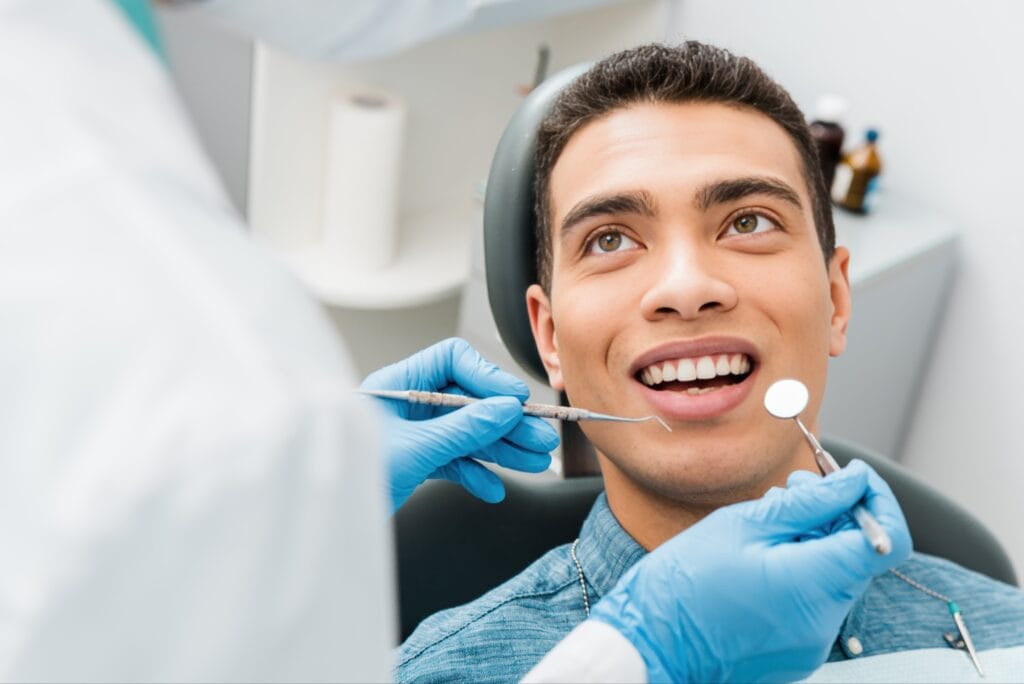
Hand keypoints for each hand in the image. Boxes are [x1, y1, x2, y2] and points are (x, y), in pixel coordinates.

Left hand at [361, 338, 558, 511]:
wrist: (325, 523)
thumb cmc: (348, 477)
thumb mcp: (415, 449)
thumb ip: (463, 429)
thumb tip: (504, 410)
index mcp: (397, 384)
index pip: (453, 361)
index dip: (487, 377)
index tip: (515, 400)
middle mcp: (406, 405)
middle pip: (468, 401)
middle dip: (505, 421)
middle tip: (538, 437)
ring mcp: (411, 434)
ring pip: (466, 433)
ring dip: (500, 448)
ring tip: (532, 461)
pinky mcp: (414, 462)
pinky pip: (453, 460)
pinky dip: (475, 473)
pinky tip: (492, 488)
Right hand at [589, 460, 911, 682]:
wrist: (649, 644)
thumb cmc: (683, 584)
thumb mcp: (742, 524)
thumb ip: (808, 503)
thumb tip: (853, 481)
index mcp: (813, 584)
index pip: (887, 539)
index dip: (877, 500)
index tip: (851, 479)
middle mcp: (824, 621)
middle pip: (858, 555)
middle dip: (834, 515)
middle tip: (791, 490)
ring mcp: (813, 642)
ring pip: (835, 575)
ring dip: (813, 541)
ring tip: (764, 526)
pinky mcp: (797, 651)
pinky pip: (815, 601)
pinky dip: (800, 571)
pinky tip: (759, 559)